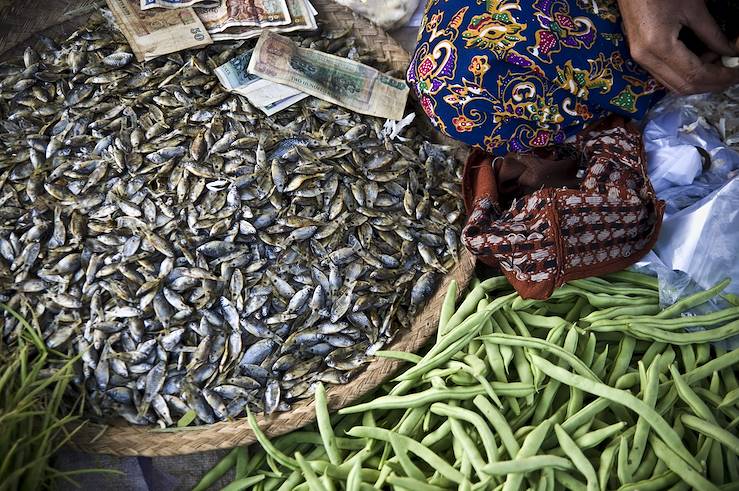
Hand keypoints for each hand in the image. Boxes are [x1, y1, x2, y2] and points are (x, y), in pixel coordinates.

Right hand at [617, 0, 738, 94]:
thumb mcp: (693, 9)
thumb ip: (712, 34)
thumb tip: (731, 52)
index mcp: (658, 45)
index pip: (694, 74)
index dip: (719, 77)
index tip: (736, 72)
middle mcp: (646, 58)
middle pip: (682, 86)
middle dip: (711, 84)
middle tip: (732, 74)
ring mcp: (640, 58)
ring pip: (673, 84)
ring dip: (698, 80)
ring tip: (720, 63)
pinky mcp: (639, 55)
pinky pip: (665, 75)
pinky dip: (685, 73)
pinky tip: (702, 59)